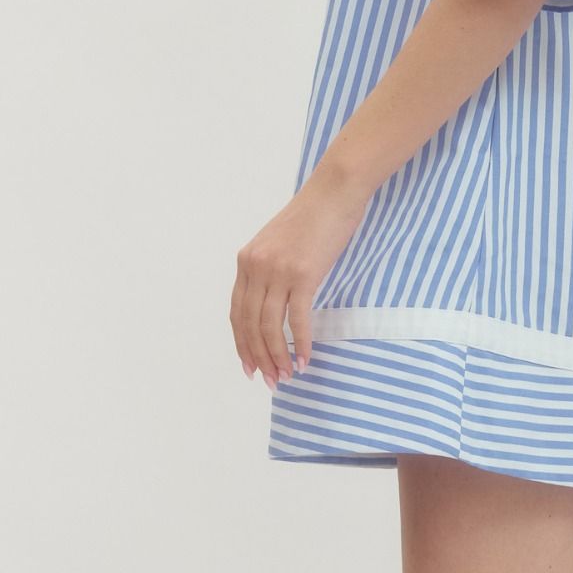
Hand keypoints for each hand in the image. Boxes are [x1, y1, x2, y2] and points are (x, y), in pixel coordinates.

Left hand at [230, 163, 367, 387]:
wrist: (335, 191)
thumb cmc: (313, 215)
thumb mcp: (278, 241)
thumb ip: (268, 268)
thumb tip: (271, 302)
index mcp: (246, 260)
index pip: (236, 312)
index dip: (241, 343)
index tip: (250, 366)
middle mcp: (257, 266)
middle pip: (250, 324)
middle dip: (258, 357)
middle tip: (270, 381)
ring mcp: (279, 270)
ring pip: (270, 327)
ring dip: (278, 357)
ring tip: (287, 376)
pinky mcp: (304, 274)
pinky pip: (297, 320)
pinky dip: (300, 344)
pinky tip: (306, 359)